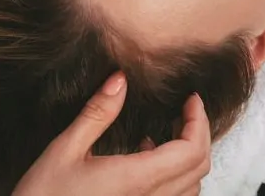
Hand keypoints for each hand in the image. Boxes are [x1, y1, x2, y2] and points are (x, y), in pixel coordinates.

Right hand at [13, 73, 210, 195]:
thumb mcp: (65, 149)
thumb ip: (98, 113)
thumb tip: (120, 79)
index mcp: (136, 180)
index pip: (191, 151)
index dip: (198, 121)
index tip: (191, 98)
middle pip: (198, 168)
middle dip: (199, 133)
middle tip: (185, 108)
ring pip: (190, 187)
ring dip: (189, 155)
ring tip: (169, 129)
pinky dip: (175, 174)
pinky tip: (146, 155)